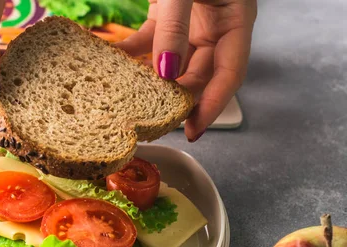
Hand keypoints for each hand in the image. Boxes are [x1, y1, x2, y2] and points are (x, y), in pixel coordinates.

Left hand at [117, 0, 256, 141]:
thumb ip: (175, 25)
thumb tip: (166, 70)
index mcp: (234, 20)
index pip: (229, 74)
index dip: (212, 106)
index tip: (194, 131)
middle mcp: (213, 26)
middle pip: (198, 75)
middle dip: (177, 100)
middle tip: (154, 124)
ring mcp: (188, 22)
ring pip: (172, 64)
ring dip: (152, 82)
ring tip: (132, 103)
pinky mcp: (164, 12)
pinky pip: (147, 41)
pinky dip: (131, 53)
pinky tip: (115, 62)